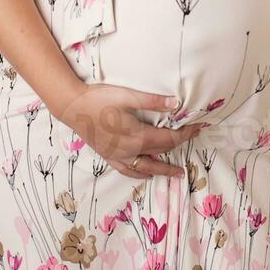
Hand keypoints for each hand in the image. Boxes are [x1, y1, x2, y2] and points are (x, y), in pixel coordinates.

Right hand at [57, 83, 202, 178]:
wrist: (72, 106)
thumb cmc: (99, 99)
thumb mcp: (128, 96)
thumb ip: (153, 101)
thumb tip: (176, 104)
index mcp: (136, 137)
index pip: (168, 139)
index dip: (185, 134)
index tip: (198, 128)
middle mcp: (129, 151)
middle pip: (160, 152)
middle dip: (178, 147)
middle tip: (193, 141)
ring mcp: (117, 155)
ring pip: (145, 167)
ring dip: (162, 169)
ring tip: (175, 172)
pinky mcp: (107, 155)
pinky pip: (127, 170)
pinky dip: (139, 173)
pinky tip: (144, 173)